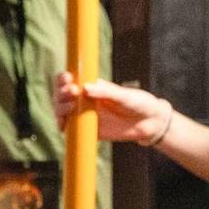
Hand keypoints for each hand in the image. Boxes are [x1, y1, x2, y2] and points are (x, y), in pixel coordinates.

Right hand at [54, 71, 172, 143]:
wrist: (149, 123)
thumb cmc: (138, 104)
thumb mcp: (123, 96)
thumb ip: (105, 92)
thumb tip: (84, 88)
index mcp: (91, 86)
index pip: (70, 80)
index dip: (64, 79)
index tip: (67, 79)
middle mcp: (84, 100)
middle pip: (61, 95)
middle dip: (61, 93)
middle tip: (72, 92)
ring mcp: (83, 114)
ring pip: (61, 110)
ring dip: (59, 108)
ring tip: (70, 107)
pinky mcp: (85, 129)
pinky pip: (67, 127)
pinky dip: (61, 125)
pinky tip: (63, 123)